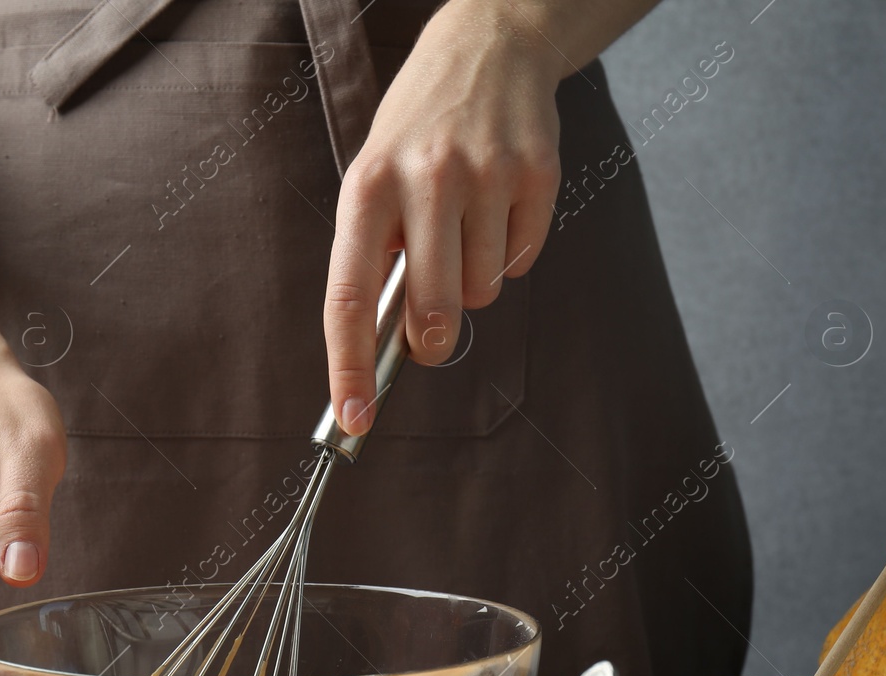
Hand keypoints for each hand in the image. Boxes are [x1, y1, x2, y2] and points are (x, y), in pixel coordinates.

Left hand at [324, 0, 563, 432]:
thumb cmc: (417, 132)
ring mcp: (485, 174)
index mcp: (366, 188)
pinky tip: (498, 208)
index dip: (349, 366)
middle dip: (433, 337)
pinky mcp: (537, 174)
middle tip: (431, 331)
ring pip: (484, 291)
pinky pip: (523, 261)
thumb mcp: (375, 180)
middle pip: (432, 310)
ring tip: (464, 227)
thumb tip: (388, 348)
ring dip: (474, 281)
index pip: (349, 296)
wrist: (488, 48)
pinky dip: (510, 253)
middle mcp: (424, 179)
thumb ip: (376, 257)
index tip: (354, 418)